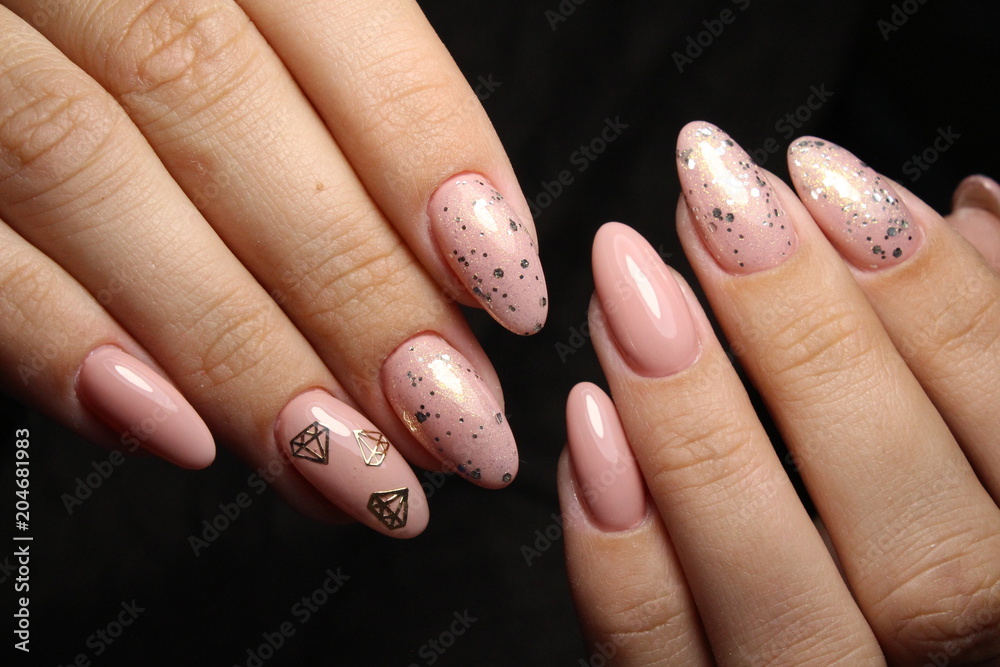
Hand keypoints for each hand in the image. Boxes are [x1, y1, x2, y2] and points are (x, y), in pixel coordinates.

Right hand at [0, 0, 547, 536]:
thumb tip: (449, 250)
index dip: (429, 157)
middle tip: (452, 422)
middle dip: (355, 288)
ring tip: (352, 469)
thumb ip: (324, 99)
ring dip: (240, 350)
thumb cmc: (137, 19)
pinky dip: (65, 343)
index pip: (334, 23)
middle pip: (220, 111)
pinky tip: (177, 433)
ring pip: (94, 173)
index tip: (506, 289)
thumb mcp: (247, 16)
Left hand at [560, 123, 999, 663]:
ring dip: (698, 431)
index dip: (930, 295)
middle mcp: (964, 659)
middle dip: (809, 346)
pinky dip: (623, 550)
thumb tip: (973, 208)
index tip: (820, 177)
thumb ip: (982, 350)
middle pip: (919, 537)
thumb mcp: (983, 437)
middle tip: (711, 207)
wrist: (825, 644)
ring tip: (628, 289)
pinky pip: (664, 660)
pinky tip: (590, 428)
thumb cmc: (925, 523)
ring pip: (784, 599)